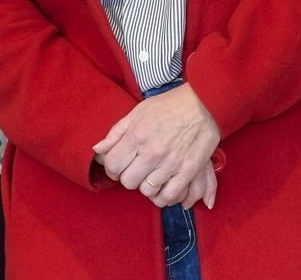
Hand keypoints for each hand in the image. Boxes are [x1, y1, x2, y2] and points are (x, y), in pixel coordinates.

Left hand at [91, 83, 219, 207]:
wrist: (203, 103)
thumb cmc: (169, 105)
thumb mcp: (138, 112)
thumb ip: (116, 132)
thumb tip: (97, 149)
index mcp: (137, 135)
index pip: (113, 166)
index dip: (112, 168)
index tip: (119, 166)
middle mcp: (152, 151)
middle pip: (128, 182)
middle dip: (129, 177)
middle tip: (136, 169)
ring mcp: (170, 163)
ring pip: (147, 191)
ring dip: (147, 186)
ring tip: (151, 176)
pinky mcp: (188, 171)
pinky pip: (169, 196)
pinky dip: (163, 196)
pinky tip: (163, 187)